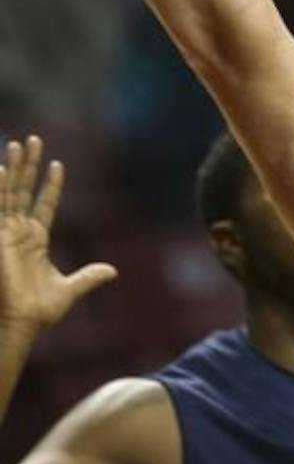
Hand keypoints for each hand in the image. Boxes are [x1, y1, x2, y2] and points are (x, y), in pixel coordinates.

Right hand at [0, 136, 115, 333]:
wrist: (20, 324)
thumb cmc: (39, 312)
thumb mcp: (69, 290)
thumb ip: (88, 277)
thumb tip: (112, 271)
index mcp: (36, 241)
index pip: (44, 204)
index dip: (51, 185)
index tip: (58, 164)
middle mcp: (20, 233)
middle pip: (24, 191)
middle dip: (29, 165)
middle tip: (33, 139)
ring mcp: (6, 234)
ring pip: (10, 193)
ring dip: (15, 168)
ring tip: (19, 143)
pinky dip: (0, 189)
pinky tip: (2, 170)